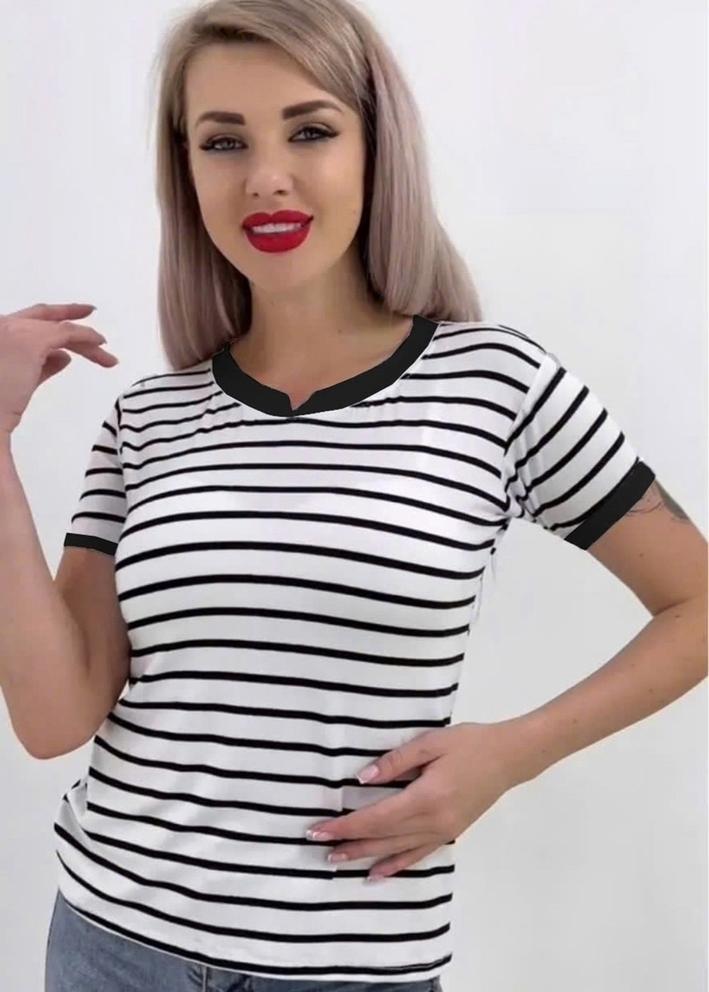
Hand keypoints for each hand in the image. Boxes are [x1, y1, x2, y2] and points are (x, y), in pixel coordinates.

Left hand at [305, 720, 527, 880]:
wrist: (508, 757)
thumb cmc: (469, 743)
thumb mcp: (431, 743)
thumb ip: (396, 762)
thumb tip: (362, 780)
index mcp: (426, 797)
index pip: (376, 818)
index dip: (346, 825)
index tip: (319, 829)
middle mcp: (432, 822)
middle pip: (382, 838)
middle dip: (348, 842)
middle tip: (318, 846)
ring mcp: (442, 832)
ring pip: (397, 850)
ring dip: (365, 856)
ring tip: (337, 861)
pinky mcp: (449, 834)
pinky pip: (417, 855)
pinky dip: (396, 866)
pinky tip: (378, 874)